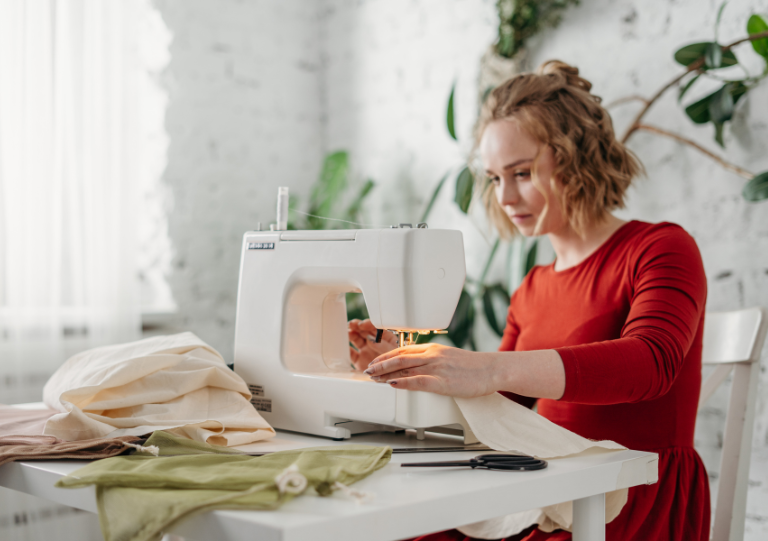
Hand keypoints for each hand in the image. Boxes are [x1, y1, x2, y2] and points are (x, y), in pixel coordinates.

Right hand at [348, 319, 397, 370]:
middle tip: (351, 325)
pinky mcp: (359, 360)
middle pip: (364, 331)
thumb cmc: (398, 364)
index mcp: (385, 337)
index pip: (375, 327)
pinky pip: (351, 353)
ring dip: (351, 335)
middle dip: (357, 326)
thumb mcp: (394, 352)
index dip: (368, 324)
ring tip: (347, 333)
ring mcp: (366, 350)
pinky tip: (344, 346)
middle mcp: (374, 342)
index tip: (362, 324)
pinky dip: (346, 349)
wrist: (395, 380)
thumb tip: (371, 339)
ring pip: (356, 340)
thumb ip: (383, 345)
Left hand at [363, 343, 498, 397]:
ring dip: (385, 374)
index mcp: (433, 349)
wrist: (492, 369)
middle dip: (380, 364)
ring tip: (373, 379)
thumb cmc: (474, 367)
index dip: (386, 356)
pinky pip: (418, 381)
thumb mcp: (450, 357)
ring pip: (404, 368)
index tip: (375, 362)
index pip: (403, 350)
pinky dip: (402, 383)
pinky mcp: (442, 382)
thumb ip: (434, 360)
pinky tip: (392, 385)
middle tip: (367, 370)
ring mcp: (437, 368)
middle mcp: (432, 355)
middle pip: (399, 358)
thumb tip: (419, 368)